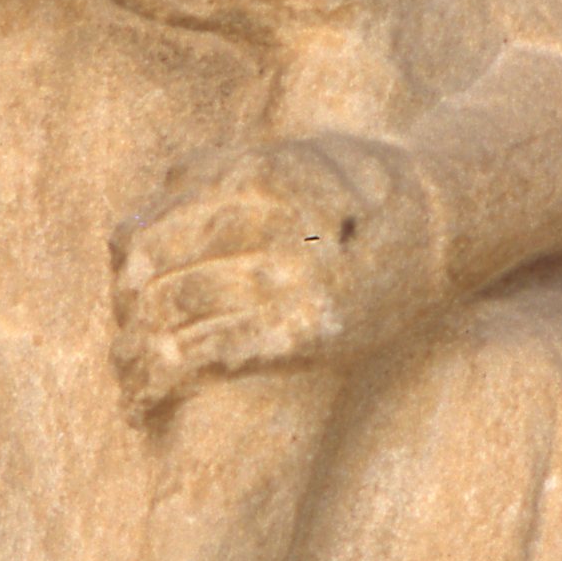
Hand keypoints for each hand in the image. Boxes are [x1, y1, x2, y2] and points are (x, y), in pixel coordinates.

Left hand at [110, 133, 445, 413]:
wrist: (441, 226)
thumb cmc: (359, 193)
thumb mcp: (288, 157)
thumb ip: (213, 174)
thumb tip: (133, 222)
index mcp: (257, 177)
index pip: (157, 223)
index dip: (125, 258)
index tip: (120, 287)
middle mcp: (268, 222)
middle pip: (157, 268)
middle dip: (126, 309)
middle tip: (122, 342)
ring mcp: (287, 277)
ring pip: (173, 312)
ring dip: (132, 353)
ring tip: (126, 379)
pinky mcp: (303, 331)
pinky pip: (208, 353)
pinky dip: (161, 379)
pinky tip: (144, 403)